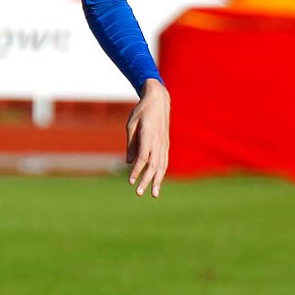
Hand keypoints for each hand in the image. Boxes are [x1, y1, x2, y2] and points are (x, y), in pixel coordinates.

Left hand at [125, 78, 170, 197]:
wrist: (159, 100)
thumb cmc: (142, 111)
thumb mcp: (131, 125)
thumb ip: (131, 144)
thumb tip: (128, 162)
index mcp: (148, 136)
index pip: (142, 158)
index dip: (136, 171)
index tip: (130, 182)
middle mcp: (158, 142)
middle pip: (153, 165)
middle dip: (146, 180)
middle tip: (139, 193)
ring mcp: (164, 143)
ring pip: (161, 165)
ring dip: (157, 181)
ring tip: (154, 194)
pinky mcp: (166, 144)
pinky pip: (165, 160)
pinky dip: (162, 172)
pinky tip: (158, 181)